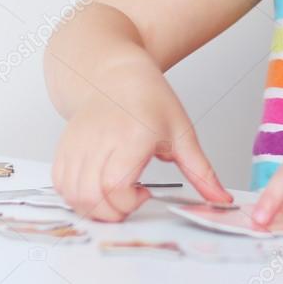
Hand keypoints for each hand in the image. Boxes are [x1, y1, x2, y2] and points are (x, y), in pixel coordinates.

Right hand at [51, 59, 231, 221]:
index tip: (145, 192)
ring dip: (93, 206)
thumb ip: (201, 171)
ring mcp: (78, 143)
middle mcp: (101, 139)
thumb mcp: (181, 132)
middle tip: (130, 198)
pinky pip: (61, 184)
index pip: (116, 187)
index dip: (129, 202)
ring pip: (73, 194)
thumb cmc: (148, 97)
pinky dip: (75, 195)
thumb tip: (222, 199)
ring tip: (113, 193)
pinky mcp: (64, 146)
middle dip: (112, 212)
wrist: (113, 71)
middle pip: (92, 197)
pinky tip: (96, 186)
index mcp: (133, 135)